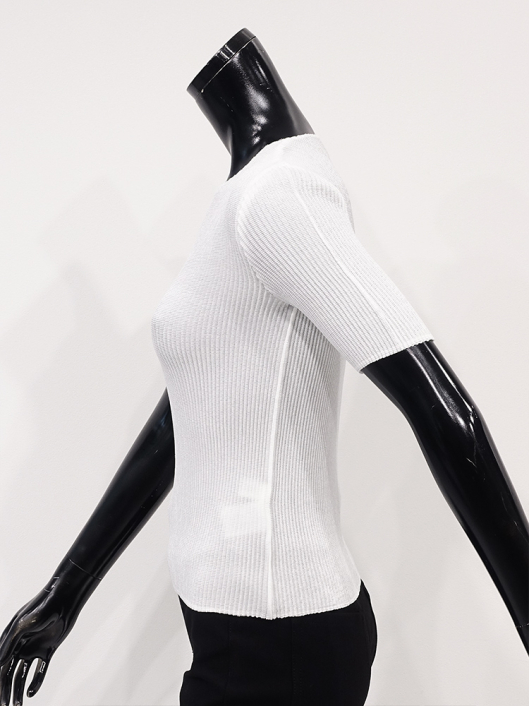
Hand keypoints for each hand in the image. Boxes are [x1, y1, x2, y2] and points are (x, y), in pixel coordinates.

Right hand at [0, 560, 100, 704]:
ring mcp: (34, 649)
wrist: (64, 600)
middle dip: (5, 691)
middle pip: (9, 674)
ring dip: (19, 691)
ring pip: (22, 676)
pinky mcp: (48, 650)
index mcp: (10, 641)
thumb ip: (9, 644)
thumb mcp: (22, 625)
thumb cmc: (42, 608)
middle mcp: (20, 646)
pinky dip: (36, 682)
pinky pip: (40, 670)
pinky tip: (32, 694)